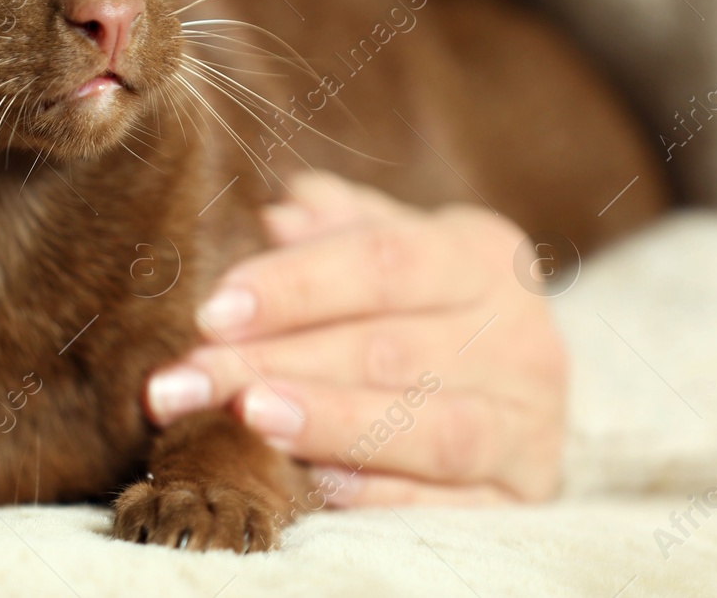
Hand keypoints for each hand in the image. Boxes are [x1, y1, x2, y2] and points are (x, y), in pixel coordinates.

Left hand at [144, 172, 565, 505]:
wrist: (508, 383)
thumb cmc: (414, 298)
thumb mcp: (378, 242)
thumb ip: (327, 227)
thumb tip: (277, 215)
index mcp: (481, 254)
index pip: (382, 262)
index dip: (293, 286)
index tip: (212, 312)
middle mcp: (521, 336)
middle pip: (386, 350)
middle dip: (273, 365)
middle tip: (186, 381)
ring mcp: (530, 422)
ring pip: (429, 429)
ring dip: (328, 425)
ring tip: (244, 417)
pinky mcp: (523, 495)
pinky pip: (446, 501)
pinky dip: (374, 492)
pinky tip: (305, 481)